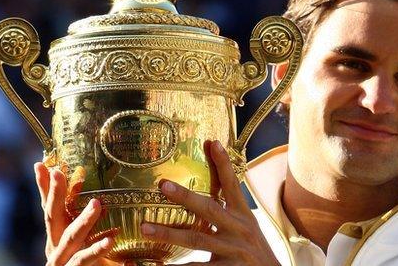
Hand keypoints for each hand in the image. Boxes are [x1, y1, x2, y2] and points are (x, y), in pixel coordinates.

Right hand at [34, 163, 118, 265]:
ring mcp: (62, 261)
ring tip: (98, 204)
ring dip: (84, 220)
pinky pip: (85, 260)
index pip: (48, 207)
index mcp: (56, 236)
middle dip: (55, 194)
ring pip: (72, 238)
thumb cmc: (83, 265)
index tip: (42, 163)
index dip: (44, 186)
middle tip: (60, 172)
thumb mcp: (82, 241)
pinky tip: (112, 239)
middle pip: (53, 217)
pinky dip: (99, 249)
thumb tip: (101, 198)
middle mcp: (55, 247)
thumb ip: (88, 223)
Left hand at [140, 140, 279, 265]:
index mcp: (243, 214)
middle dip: (185, 196)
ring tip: (144, 228)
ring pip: (196, 239)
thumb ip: (227, 212)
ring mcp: (234, 250)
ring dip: (169, 233)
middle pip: (209, 209)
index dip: (223, 164)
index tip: (212, 143)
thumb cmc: (252, 250)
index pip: (232, 184)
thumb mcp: (246, 226)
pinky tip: (159, 265)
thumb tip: (200, 197)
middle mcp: (239, 229)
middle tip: (163, 185)